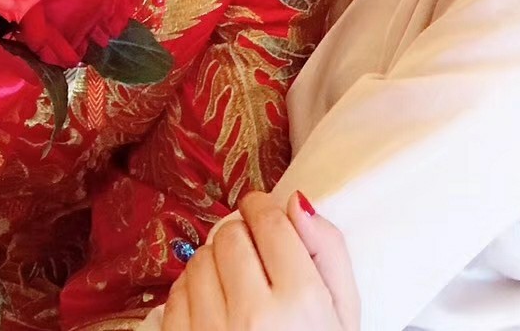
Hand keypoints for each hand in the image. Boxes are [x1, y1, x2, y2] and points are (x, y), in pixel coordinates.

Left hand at [163, 191, 359, 330]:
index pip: (269, 221)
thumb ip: (329, 252)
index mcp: (301, 301)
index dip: (262, 206)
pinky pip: (175, 296)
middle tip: (251, 250)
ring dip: (213, 262)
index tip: (262, 209)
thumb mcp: (344, 313)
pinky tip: (213, 307)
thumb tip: (296, 202)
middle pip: (229, 236)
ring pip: (198, 261)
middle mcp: (253, 316)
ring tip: (232, 282)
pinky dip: (191, 292)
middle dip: (239, 234)